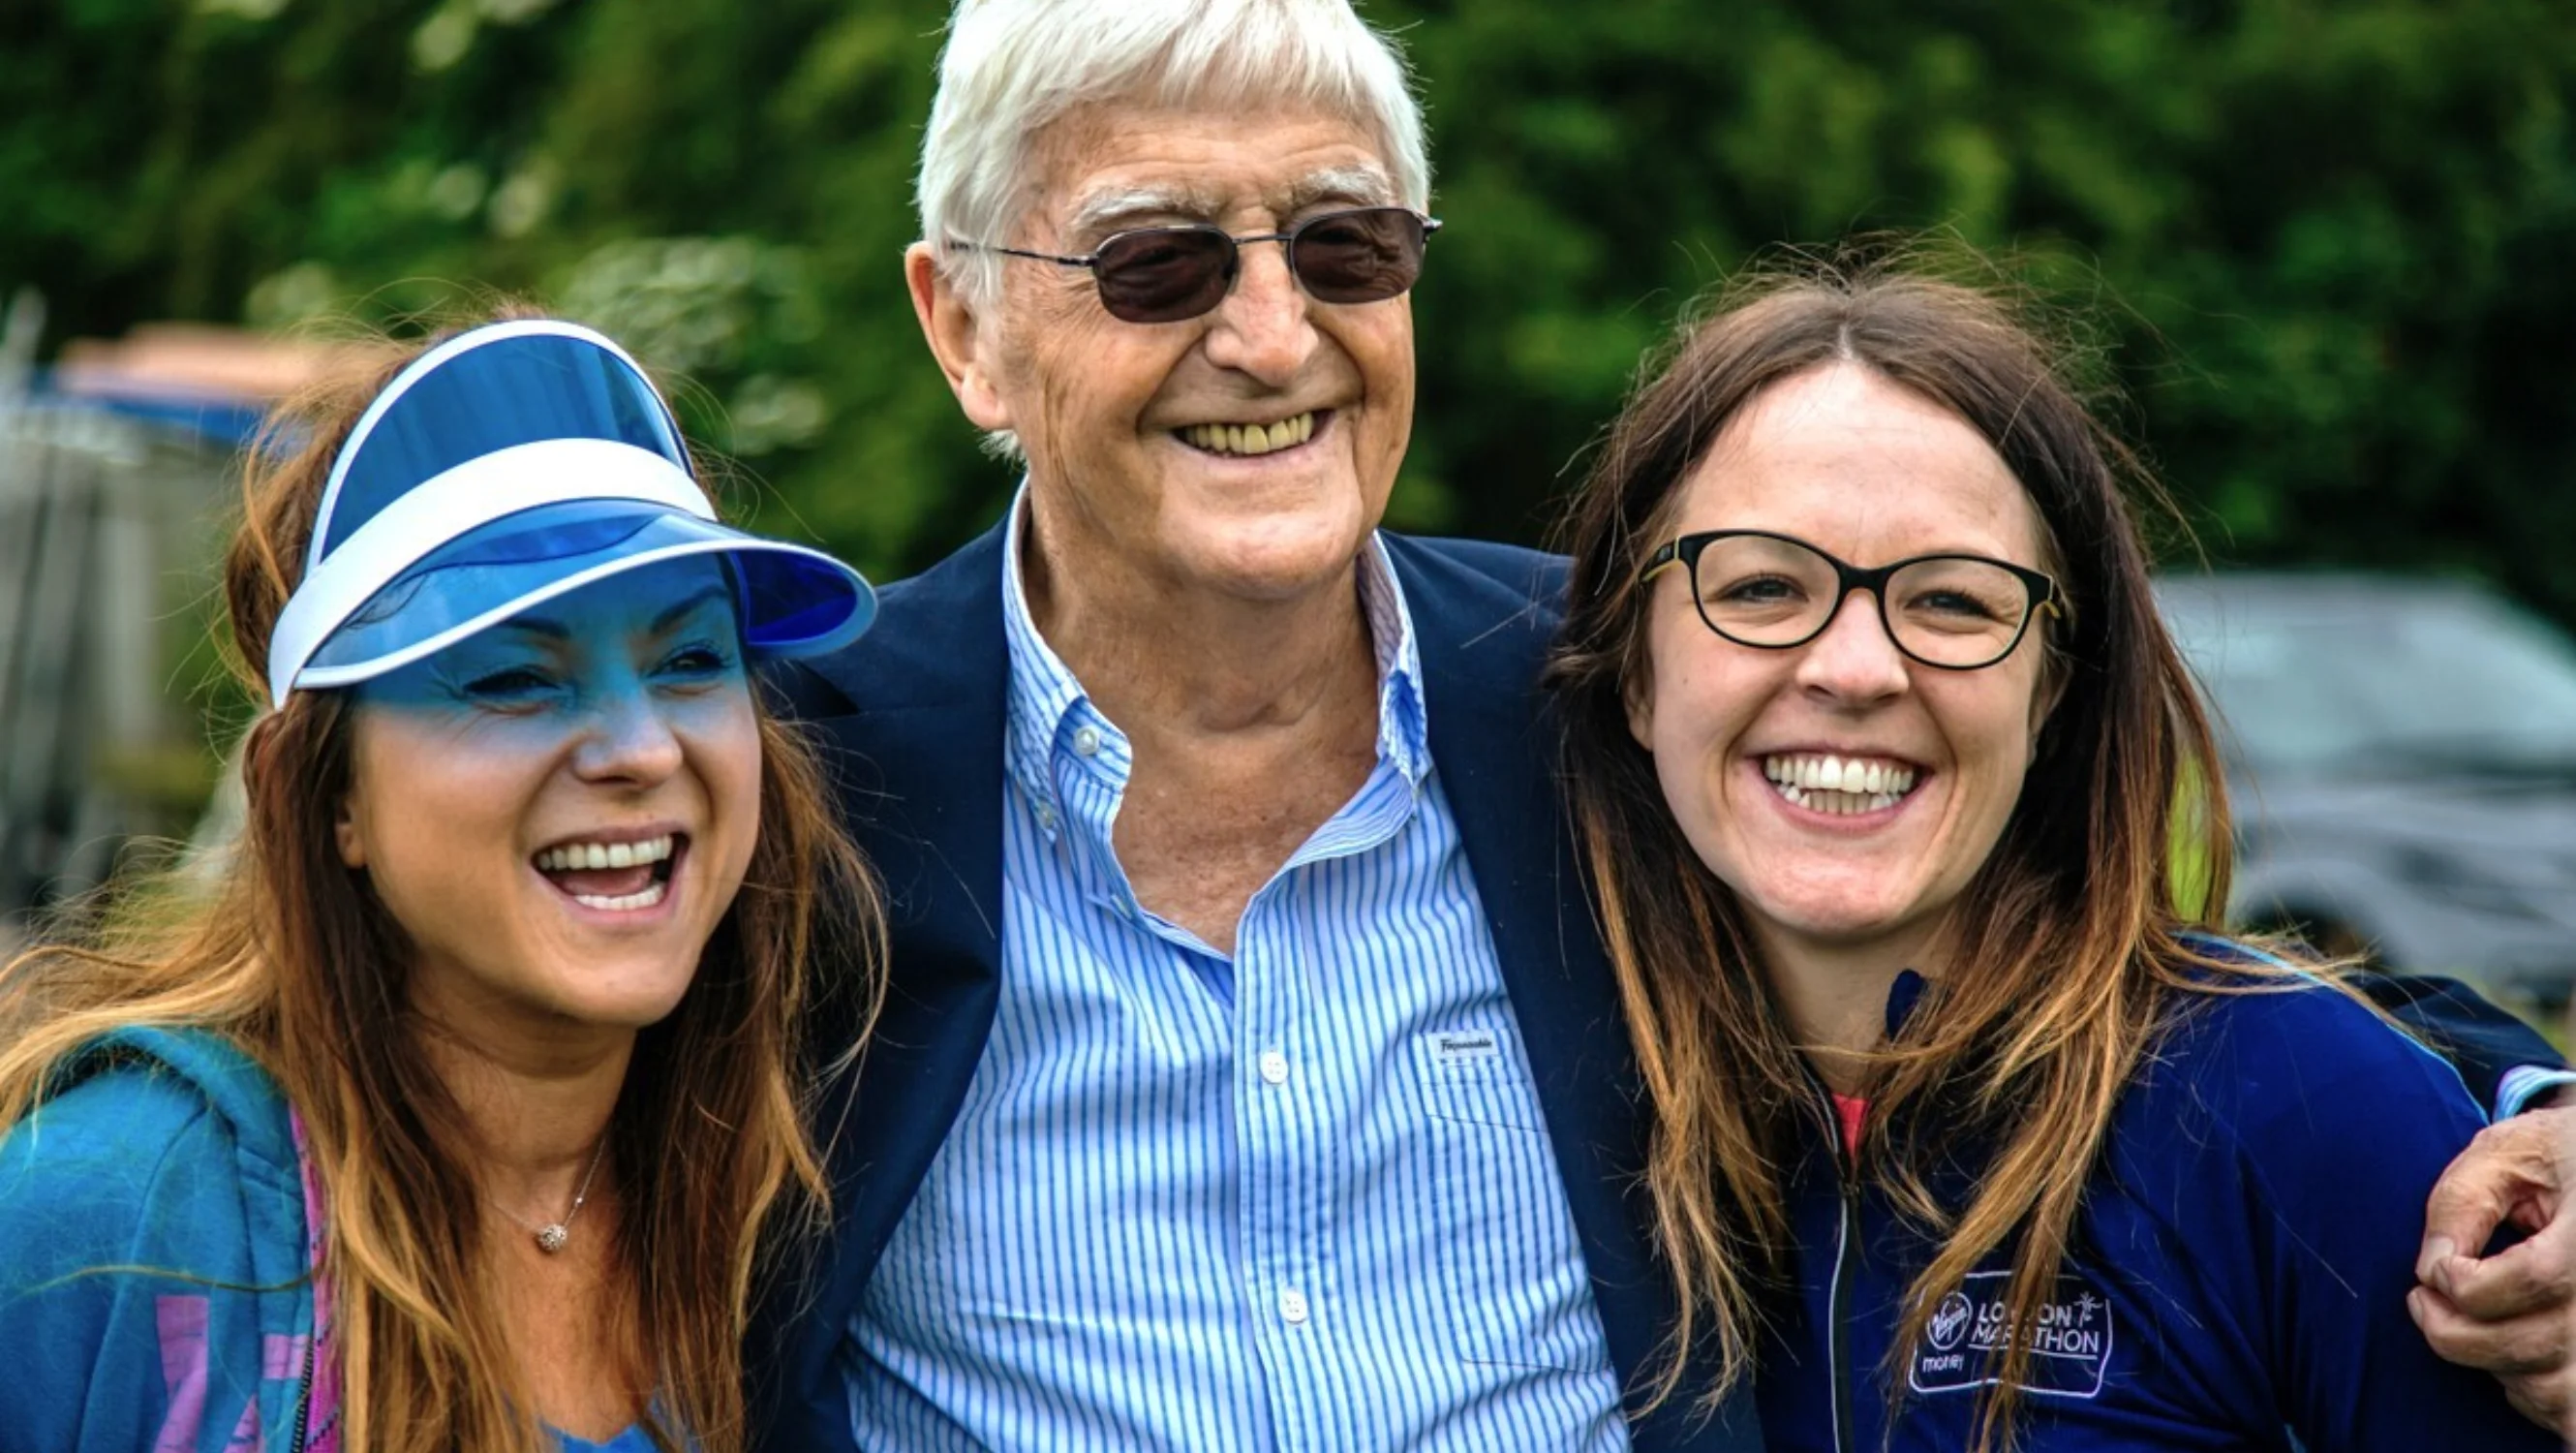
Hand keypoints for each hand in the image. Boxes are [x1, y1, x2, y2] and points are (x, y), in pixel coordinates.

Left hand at [2409, 1106, 2573, 1432]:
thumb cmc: (2555, 1157)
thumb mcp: (2504, 1152)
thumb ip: (2461, 1201)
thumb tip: (2431, 1267)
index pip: (2534, 1279)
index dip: (2464, 1283)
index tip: (2435, 1267)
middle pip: (2536, 1344)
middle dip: (2455, 1332)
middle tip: (2422, 1302)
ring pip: (2554, 1390)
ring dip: (2491, 1365)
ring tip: (2467, 1322)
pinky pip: (2570, 1410)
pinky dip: (2532, 1395)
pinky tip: (2506, 1350)